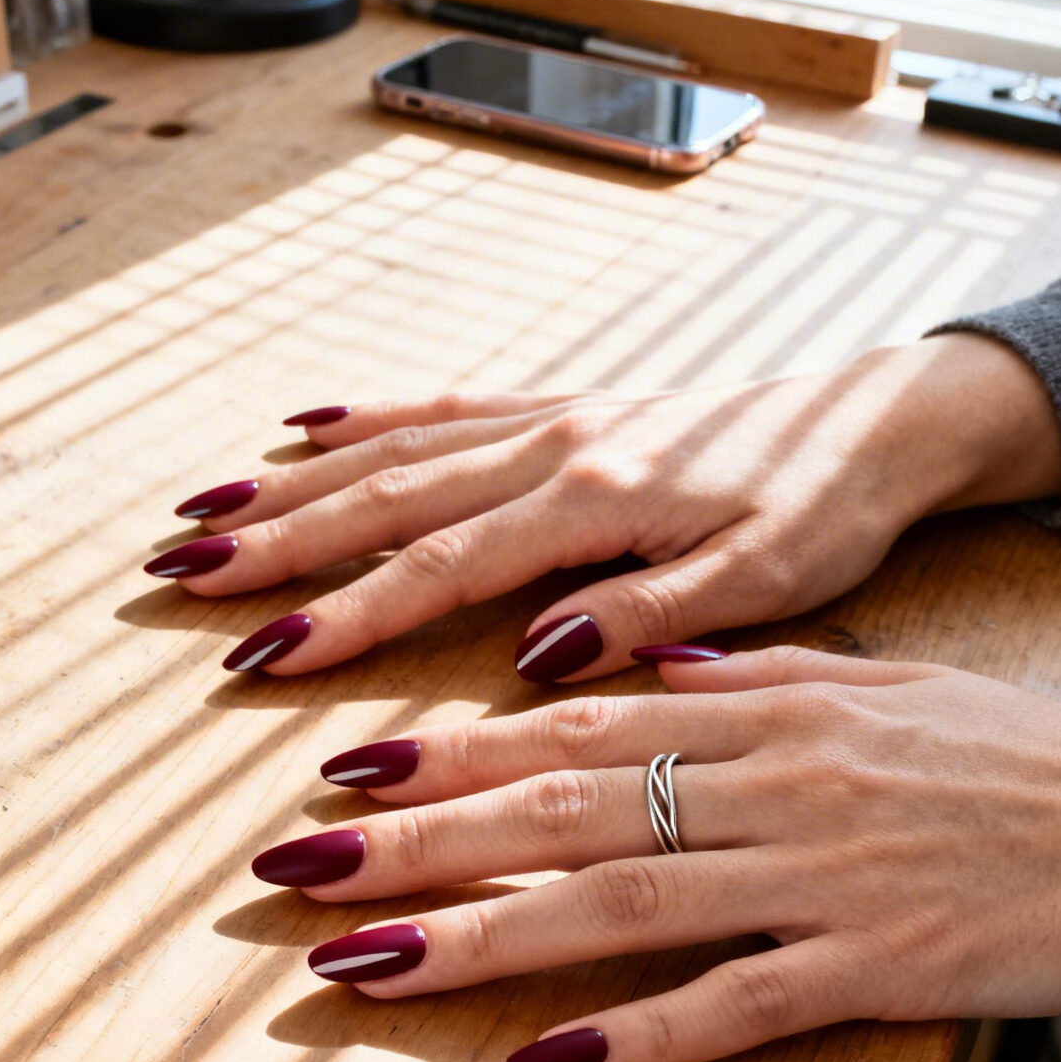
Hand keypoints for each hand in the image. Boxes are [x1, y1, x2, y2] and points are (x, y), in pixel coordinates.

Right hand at [148, 335, 1060, 680]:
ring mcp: (554, 419)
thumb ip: (649, 614)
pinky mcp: (566, 409)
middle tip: (182, 576)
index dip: (347, 616)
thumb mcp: (769, 581)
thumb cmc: (829, 506)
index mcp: (597, 500)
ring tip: (206, 510)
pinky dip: (368, 419)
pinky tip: (309, 430)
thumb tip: (535, 652)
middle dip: (279, 542)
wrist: (878, 420)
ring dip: (295, 483)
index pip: (442, 567)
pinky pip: (446, 406)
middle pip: (388, 498)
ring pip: (397, 448)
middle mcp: (556, 447)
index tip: (262, 655)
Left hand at [252, 647, 1060, 1061]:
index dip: (452, 752)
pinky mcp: (875, 964)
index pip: (576, 730)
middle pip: (563, 813)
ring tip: (359, 966)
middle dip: (418, 839)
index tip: (348, 768)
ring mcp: (819, 876)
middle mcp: (771, 784)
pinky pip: (737, 1006)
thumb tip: (641, 673)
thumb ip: (755, 679)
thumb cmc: (1017, 761)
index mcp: (767, 714)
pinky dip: (639, 1039)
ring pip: (618, 904)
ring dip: (479, 936)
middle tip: (293, 865)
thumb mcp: (885, 684)